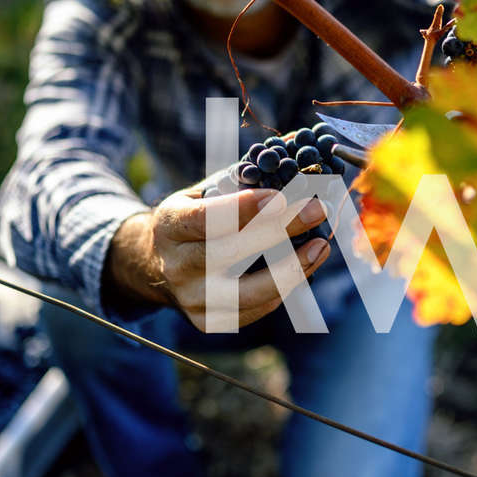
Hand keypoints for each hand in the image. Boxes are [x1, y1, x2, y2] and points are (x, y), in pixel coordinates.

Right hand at [103, 187, 330, 328]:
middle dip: (279, 231)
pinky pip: (255, 309)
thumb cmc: (193, 219)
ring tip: (321, 246)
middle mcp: (175, 266)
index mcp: (169, 225)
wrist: (155, 266)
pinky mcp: (209, 322)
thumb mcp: (201, 193)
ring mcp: (192, 299)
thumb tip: (296, 153)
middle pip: (230, 254)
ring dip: (291, 270)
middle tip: (316, 210)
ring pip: (247, 292)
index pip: (204, 219)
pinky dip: (285, 288)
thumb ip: (241, 180)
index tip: (280, 197)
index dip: (243, 209)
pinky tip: (307, 264)